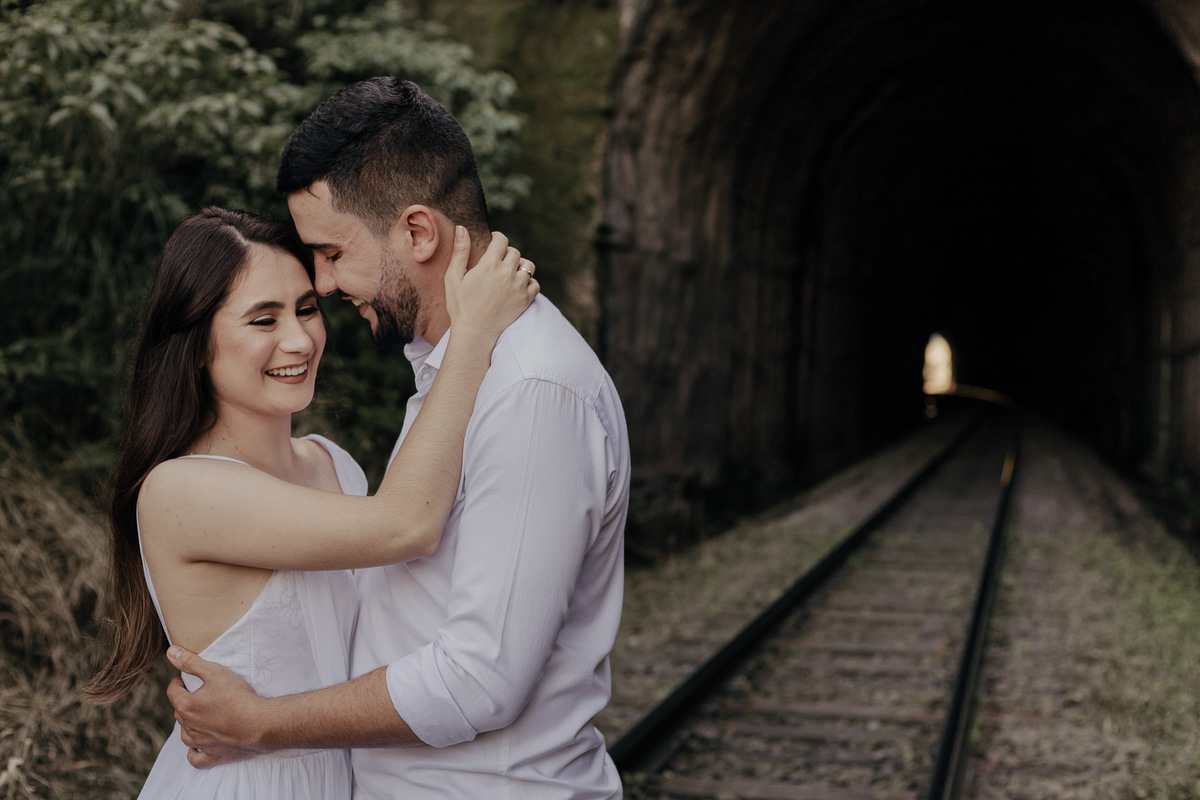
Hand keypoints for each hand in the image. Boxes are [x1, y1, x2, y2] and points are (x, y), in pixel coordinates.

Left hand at [166, 645, 265, 768]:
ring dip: (187, 724)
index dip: (177, 681)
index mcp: (186, 706)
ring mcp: (200, 743)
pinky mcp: (213, 755)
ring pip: (185, 735)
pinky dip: (193, 752)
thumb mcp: (215, 672)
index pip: (173, 691)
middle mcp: (189, 727)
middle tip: (196, 692)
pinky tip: (197, 745)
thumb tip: (171, 652)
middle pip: (179, 712)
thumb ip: (191, 662)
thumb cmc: (238, 697)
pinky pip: (195, 758)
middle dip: (184, 701)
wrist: (259, 724)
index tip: (183, 676)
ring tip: (197, 715)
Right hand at [444, 226, 537, 343]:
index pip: (501, 240)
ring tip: (509, 272)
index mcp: (489, 265)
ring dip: (519, 266)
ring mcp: (519, 287)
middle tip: (498, 261)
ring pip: (527, 265)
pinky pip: (535, 283)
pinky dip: (529, 282)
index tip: (494, 241)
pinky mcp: (526, 300)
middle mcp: (507, 273)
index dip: (497, 238)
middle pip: (514, 252)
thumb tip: (462, 228)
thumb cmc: (460, 306)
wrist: (475, 333)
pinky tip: (518, 286)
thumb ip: (460, 251)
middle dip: (506, 253)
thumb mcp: (454, 277)